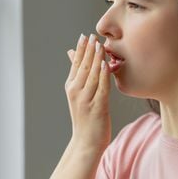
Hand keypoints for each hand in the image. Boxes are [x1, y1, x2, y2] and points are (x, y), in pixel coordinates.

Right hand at [65, 33, 111, 152]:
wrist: (86, 143)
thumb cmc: (85, 117)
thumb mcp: (78, 93)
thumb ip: (77, 73)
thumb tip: (71, 52)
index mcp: (71, 87)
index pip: (76, 64)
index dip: (81, 49)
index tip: (85, 36)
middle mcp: (76, 92)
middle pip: (83, 67)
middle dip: (88, 51)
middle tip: (94, 36)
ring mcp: (86, 100)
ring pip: (92, 75)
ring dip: (96, 59)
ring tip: (100, 46)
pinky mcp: (97, 108)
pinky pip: (101, 88)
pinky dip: (103, 76)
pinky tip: (107, 65)